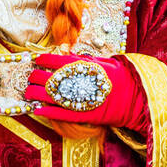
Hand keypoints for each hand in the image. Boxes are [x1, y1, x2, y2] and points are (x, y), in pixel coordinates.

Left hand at [26, 53, 147, 132]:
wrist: (138, 97)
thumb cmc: (121, 77)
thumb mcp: (103, 63)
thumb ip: (83, 59)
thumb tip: (65, 52)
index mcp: (87, 67)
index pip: (59, 60)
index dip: (44, 59)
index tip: (36, 59)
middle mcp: (82, 82)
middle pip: (52, 78)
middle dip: (37, 77)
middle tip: (30, 76)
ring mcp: (83, 99)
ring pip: (53, 96)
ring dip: (37, 93)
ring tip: (28, 91)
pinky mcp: (86, 115)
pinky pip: (62, 114)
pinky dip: (48, 111)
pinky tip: (37, 109)